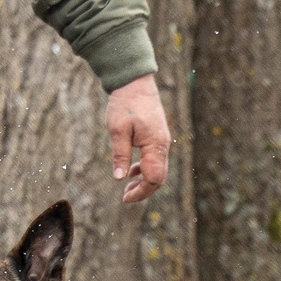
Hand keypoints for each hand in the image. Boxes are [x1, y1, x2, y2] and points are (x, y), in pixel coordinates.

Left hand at [105, 76, 170, 203]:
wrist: (135, 82)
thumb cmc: (125, 104)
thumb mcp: (118, 130)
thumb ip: (120, 155)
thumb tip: (119, 178)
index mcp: (155, 145)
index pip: (153, 178)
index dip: (140, 192)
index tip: (124, 198)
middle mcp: (163, 145)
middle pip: (159, 177)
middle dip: (143, 190)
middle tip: (124, 197)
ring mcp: (162, 140)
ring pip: (158, 169)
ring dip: (144, 181)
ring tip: (126, 187)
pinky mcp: (157, 136)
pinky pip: (155, 159)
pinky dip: (145, 169)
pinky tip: (131, 171)